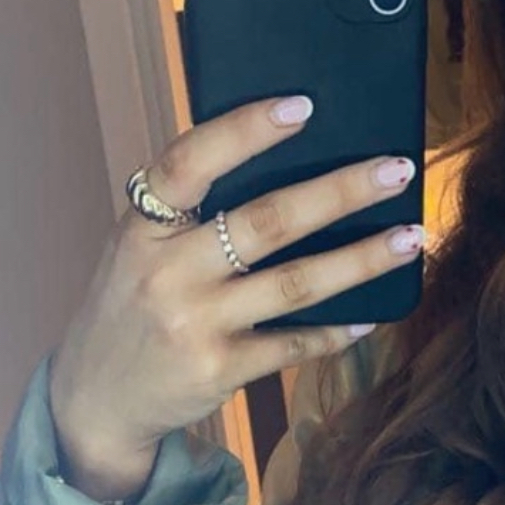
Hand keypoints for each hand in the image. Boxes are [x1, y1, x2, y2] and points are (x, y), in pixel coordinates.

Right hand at [47, 95, 422, 503]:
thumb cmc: (131, 308)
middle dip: (340, 192)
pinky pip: (294, 344)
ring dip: (361, 259)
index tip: (302, 106)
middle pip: (266, 221)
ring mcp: (194, 324)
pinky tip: (373, 315)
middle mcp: (167, 272)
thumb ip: (189, 214)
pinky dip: (338, 329)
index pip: (189, 163)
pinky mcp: (219, 370)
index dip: (244, 130)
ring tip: (409, 236)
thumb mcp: (138, 251)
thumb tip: (286, 167)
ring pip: (295, 283)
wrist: (95, 398)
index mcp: (142, 227)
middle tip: (397, 170)